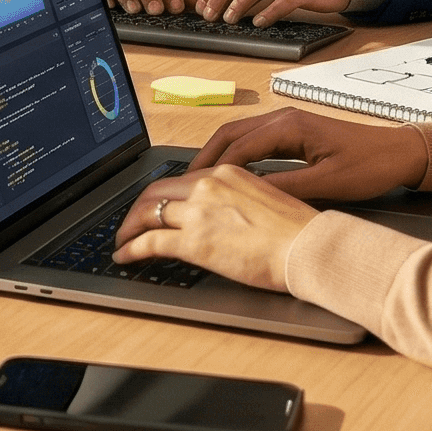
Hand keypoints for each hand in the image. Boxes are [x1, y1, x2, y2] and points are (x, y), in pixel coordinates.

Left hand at [110, 165, 316, 291]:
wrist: (308, 248)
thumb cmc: (297, 232)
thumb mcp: (262, 200)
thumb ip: (234, 201)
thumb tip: (219, 216)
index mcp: (226, 173)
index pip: (180, 180)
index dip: (160, 195)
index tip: (154, 207)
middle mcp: (208, 186)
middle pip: (155, 192)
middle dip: (137, 210)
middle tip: (130, 224)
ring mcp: (199, 212)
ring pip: (147, 214)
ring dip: (129, 229)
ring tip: (123, 242)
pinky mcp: (195, 241)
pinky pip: (149, 242)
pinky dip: (131, 249)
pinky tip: (125, 257)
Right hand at [190, 110, 428, 201]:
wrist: (400, 153)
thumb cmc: (370, 166)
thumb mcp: (327, 182)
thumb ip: (285, 188)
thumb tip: (248, 195)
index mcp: (288, 126)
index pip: (238, 148)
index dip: (212, 169)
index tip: (192, 188)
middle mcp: (283, 119)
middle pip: (230, 134)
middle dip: (205, 157)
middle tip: (184, 183)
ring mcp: (288, 123)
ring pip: (241, 136)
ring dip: (219, 156)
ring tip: (200, 181)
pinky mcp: (294, 132)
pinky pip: (255, 142)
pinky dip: (237, 156)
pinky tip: (231, 175)